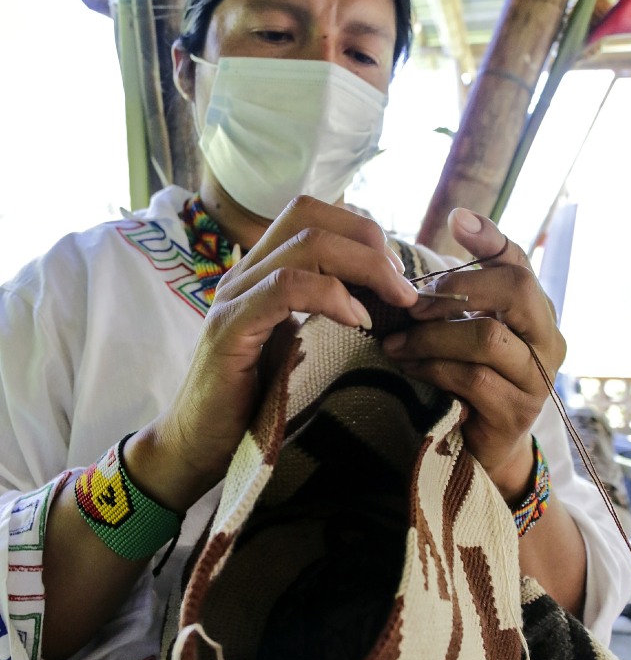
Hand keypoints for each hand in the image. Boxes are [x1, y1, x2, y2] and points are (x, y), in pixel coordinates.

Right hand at [129, 197, 416, 509]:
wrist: (198, 445)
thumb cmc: (253, 401)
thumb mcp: (296, 345)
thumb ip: (324, 313)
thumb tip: (382, 299)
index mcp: (261, 271)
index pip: (310, 214)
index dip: (360, 232)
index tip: (396, 274)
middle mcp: (245, 273)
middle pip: (310, 216)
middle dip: (369, 243)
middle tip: (403, 288)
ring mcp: (233, 296)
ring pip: (304, 243)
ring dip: (364, 267)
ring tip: (393, 302)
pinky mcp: (229, 328)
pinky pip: (284, 287)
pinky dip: (330, 296)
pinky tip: (357, 321)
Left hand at [382, 208, 566, 501]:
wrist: (483, 445)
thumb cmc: (470, 376)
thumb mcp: (463, 331)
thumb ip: (455, 295)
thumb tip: (437, 235)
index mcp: (536, 311)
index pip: (520, 261)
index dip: (490, 238)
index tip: (456, 220)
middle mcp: (548, 339)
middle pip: (517, 291)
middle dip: (459, 289)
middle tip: (414, 304)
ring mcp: (537, 378)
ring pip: (487, 338)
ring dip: (431, 337)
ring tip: (396, 342)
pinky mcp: (516, 412)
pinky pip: (471, 379)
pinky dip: (431, 368)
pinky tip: (407, 366)